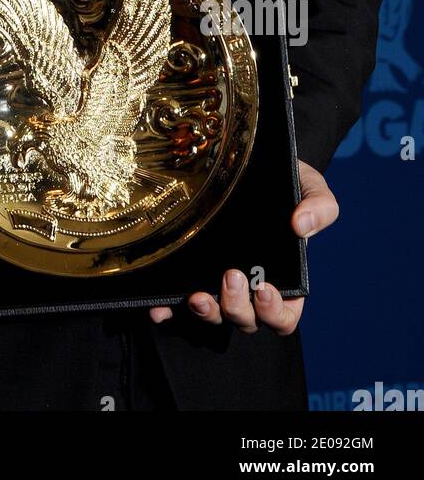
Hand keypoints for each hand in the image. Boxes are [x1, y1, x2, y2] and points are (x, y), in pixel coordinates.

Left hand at [148, 159, 337, 333]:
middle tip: (230, 276)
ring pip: (214, 315)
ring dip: (207, 313)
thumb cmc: (283, 182)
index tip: (265, 289)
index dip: (274, 313)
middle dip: (237, 307)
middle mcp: (247, 286)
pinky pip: (176, 301)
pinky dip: (168, 310)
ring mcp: (215, 280)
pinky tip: (159, 307)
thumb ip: (320, 206)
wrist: (249, 159)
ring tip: (197, 295)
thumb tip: (303, 227)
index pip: (283, 315)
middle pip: (245, 319)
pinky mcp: (188, 271)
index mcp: (281, 277)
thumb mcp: (309, 187)